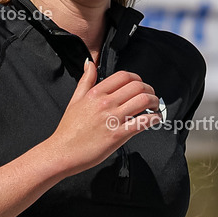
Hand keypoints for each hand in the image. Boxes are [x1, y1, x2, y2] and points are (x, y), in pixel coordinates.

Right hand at [46, 60, 160, 173]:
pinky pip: (142, 122)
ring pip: (143, 101)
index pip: (124, 76)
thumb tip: (90, 64)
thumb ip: (85, 80)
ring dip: (155, 102)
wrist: (62, 152)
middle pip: (137, 86)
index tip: (140, 85)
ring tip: (155, 107)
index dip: (137, 78)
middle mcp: (105, 103)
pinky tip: (155, 119)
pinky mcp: (118, 135)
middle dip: (149, 90)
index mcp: (95, 93)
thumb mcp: (75, 100)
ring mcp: (112, 119)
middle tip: (151, 96)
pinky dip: (154, 119)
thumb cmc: (68, 129)